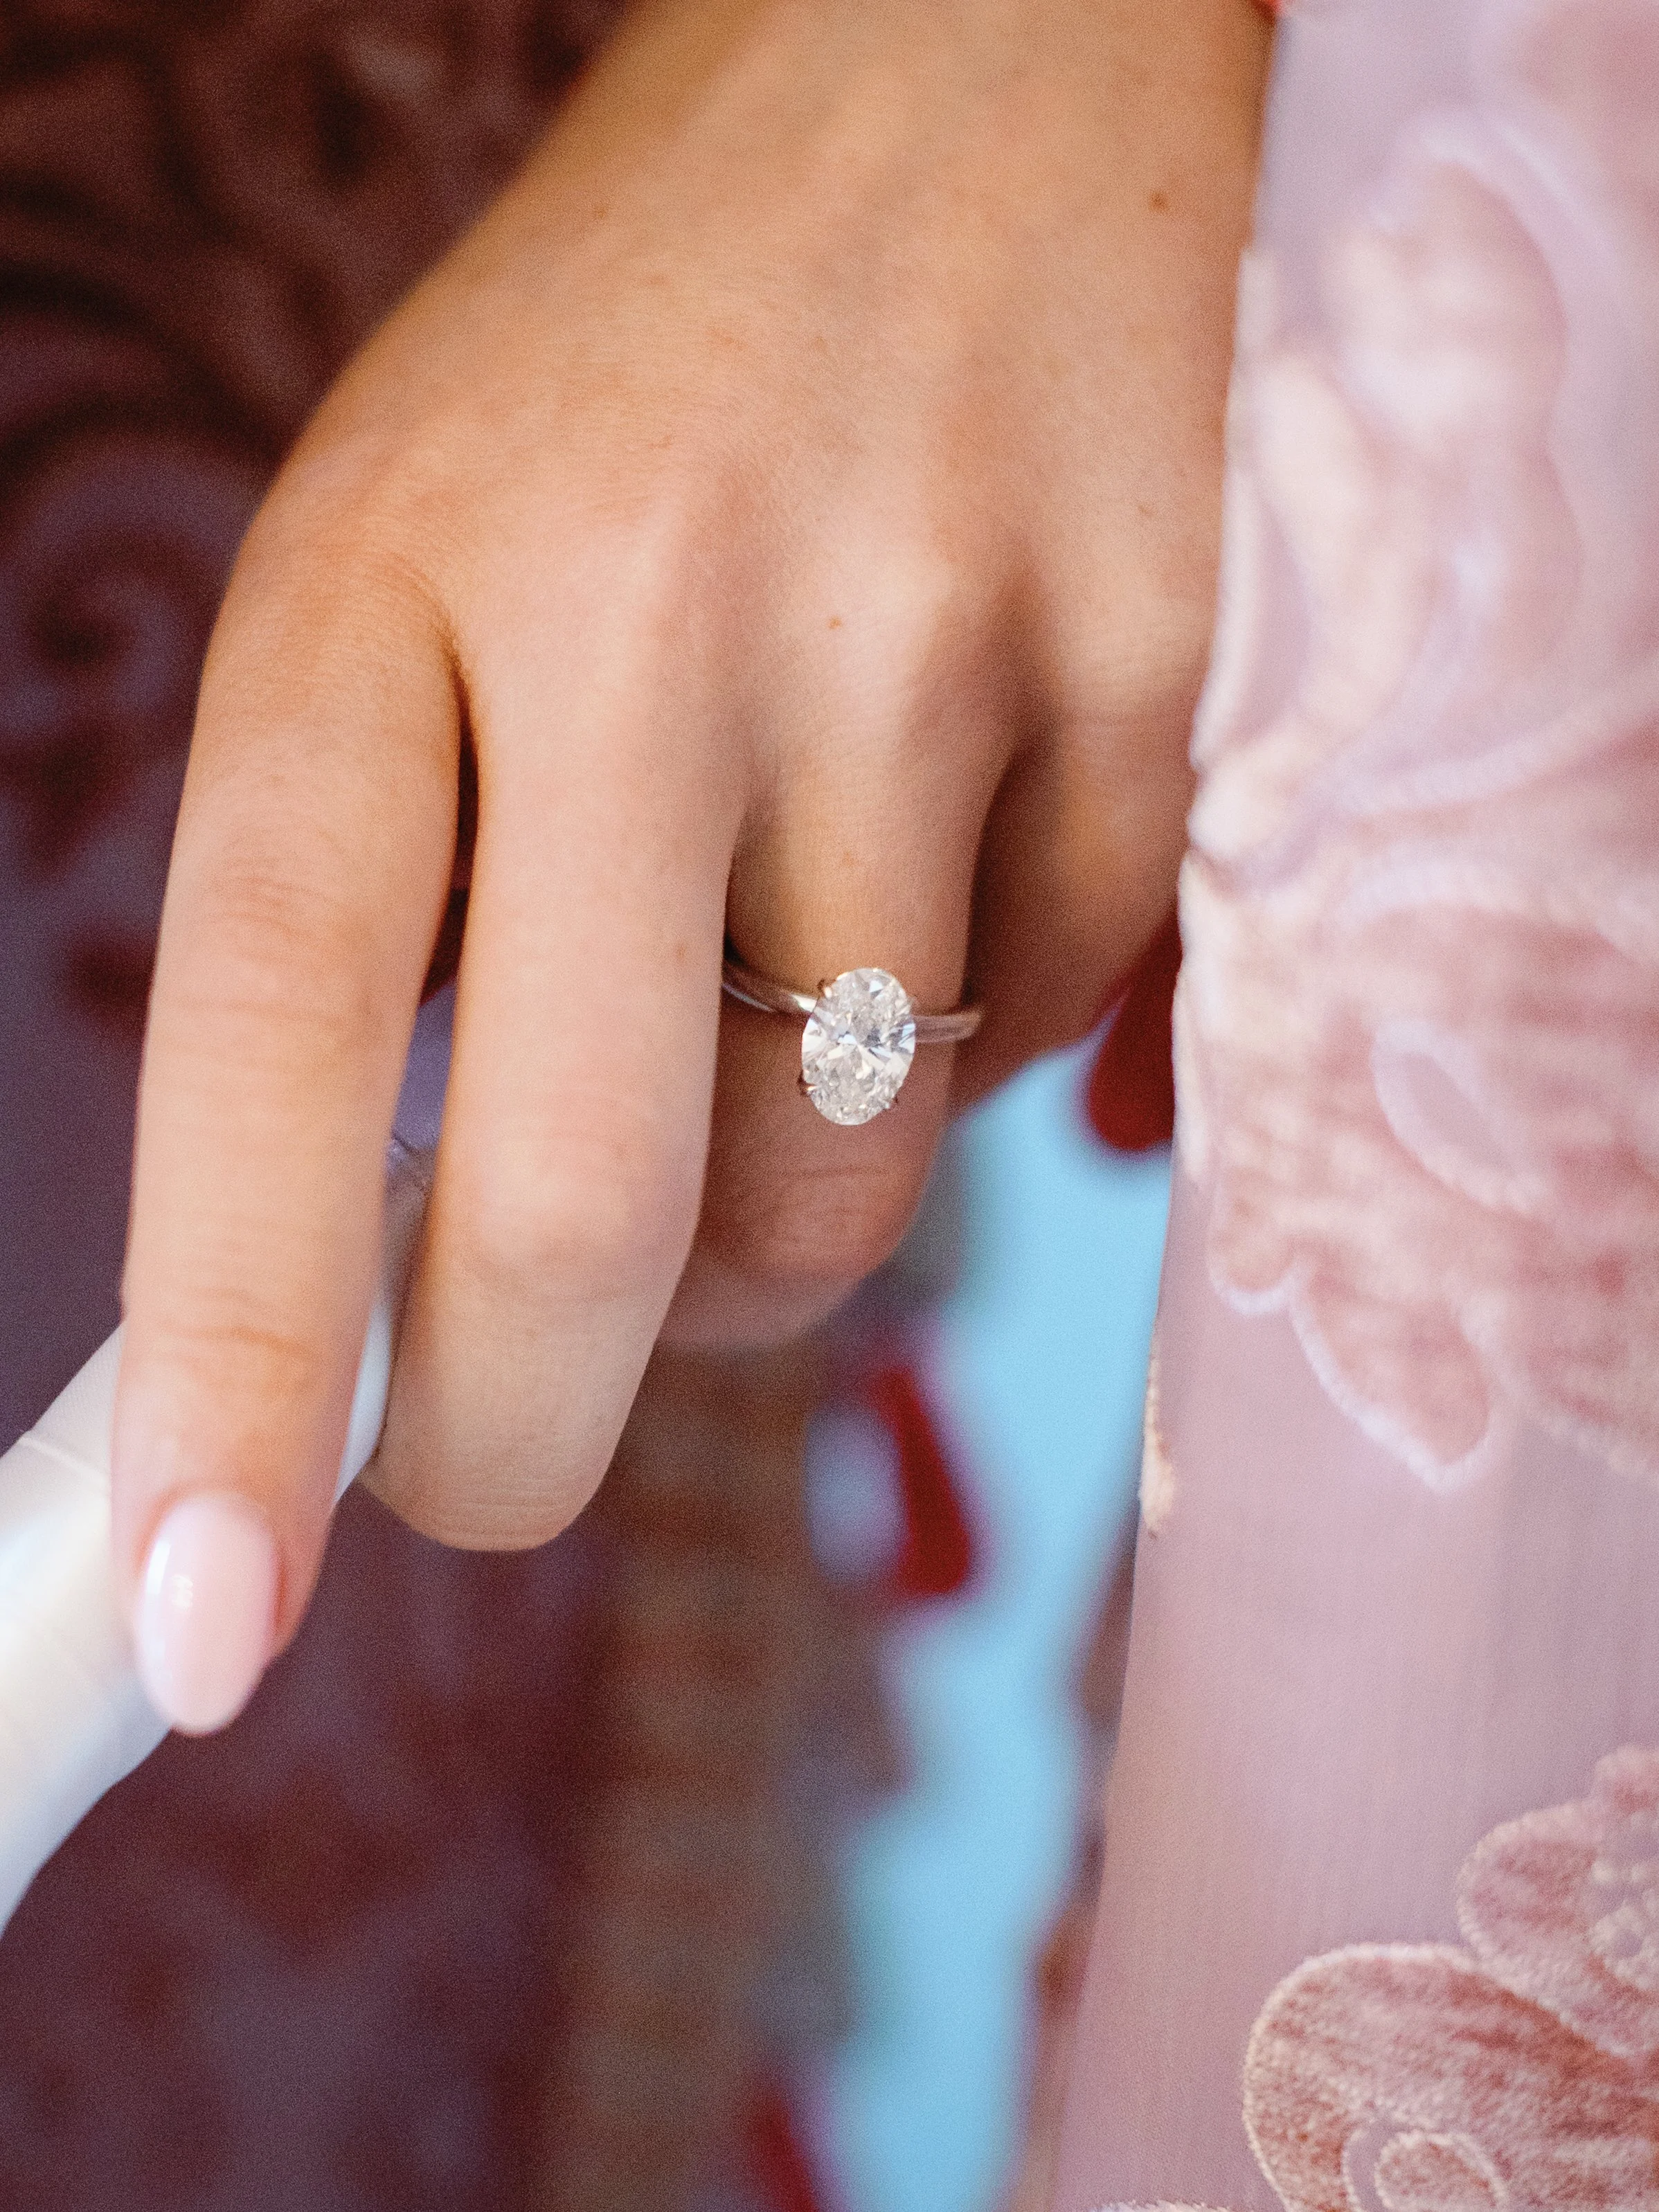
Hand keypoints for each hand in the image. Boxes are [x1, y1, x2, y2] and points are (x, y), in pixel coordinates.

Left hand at [114, 0, 1269, 1730]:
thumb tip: (422, 1311)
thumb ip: (403, 926)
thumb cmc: (636, 385)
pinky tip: (946, 845)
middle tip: (503, 1451)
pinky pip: (1050, 1045)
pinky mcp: (1169, 671)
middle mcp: (659, 611)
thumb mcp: (417, 582)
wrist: (955, 76)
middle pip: (606, 1201)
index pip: (288, 1029)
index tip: (213, 1625)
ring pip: (853, 1174)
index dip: (244, 1367)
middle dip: (532, 1427)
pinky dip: (970, 1043)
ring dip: (782, 1194)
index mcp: (388, 581)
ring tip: (764, 980)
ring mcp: (938, 641)